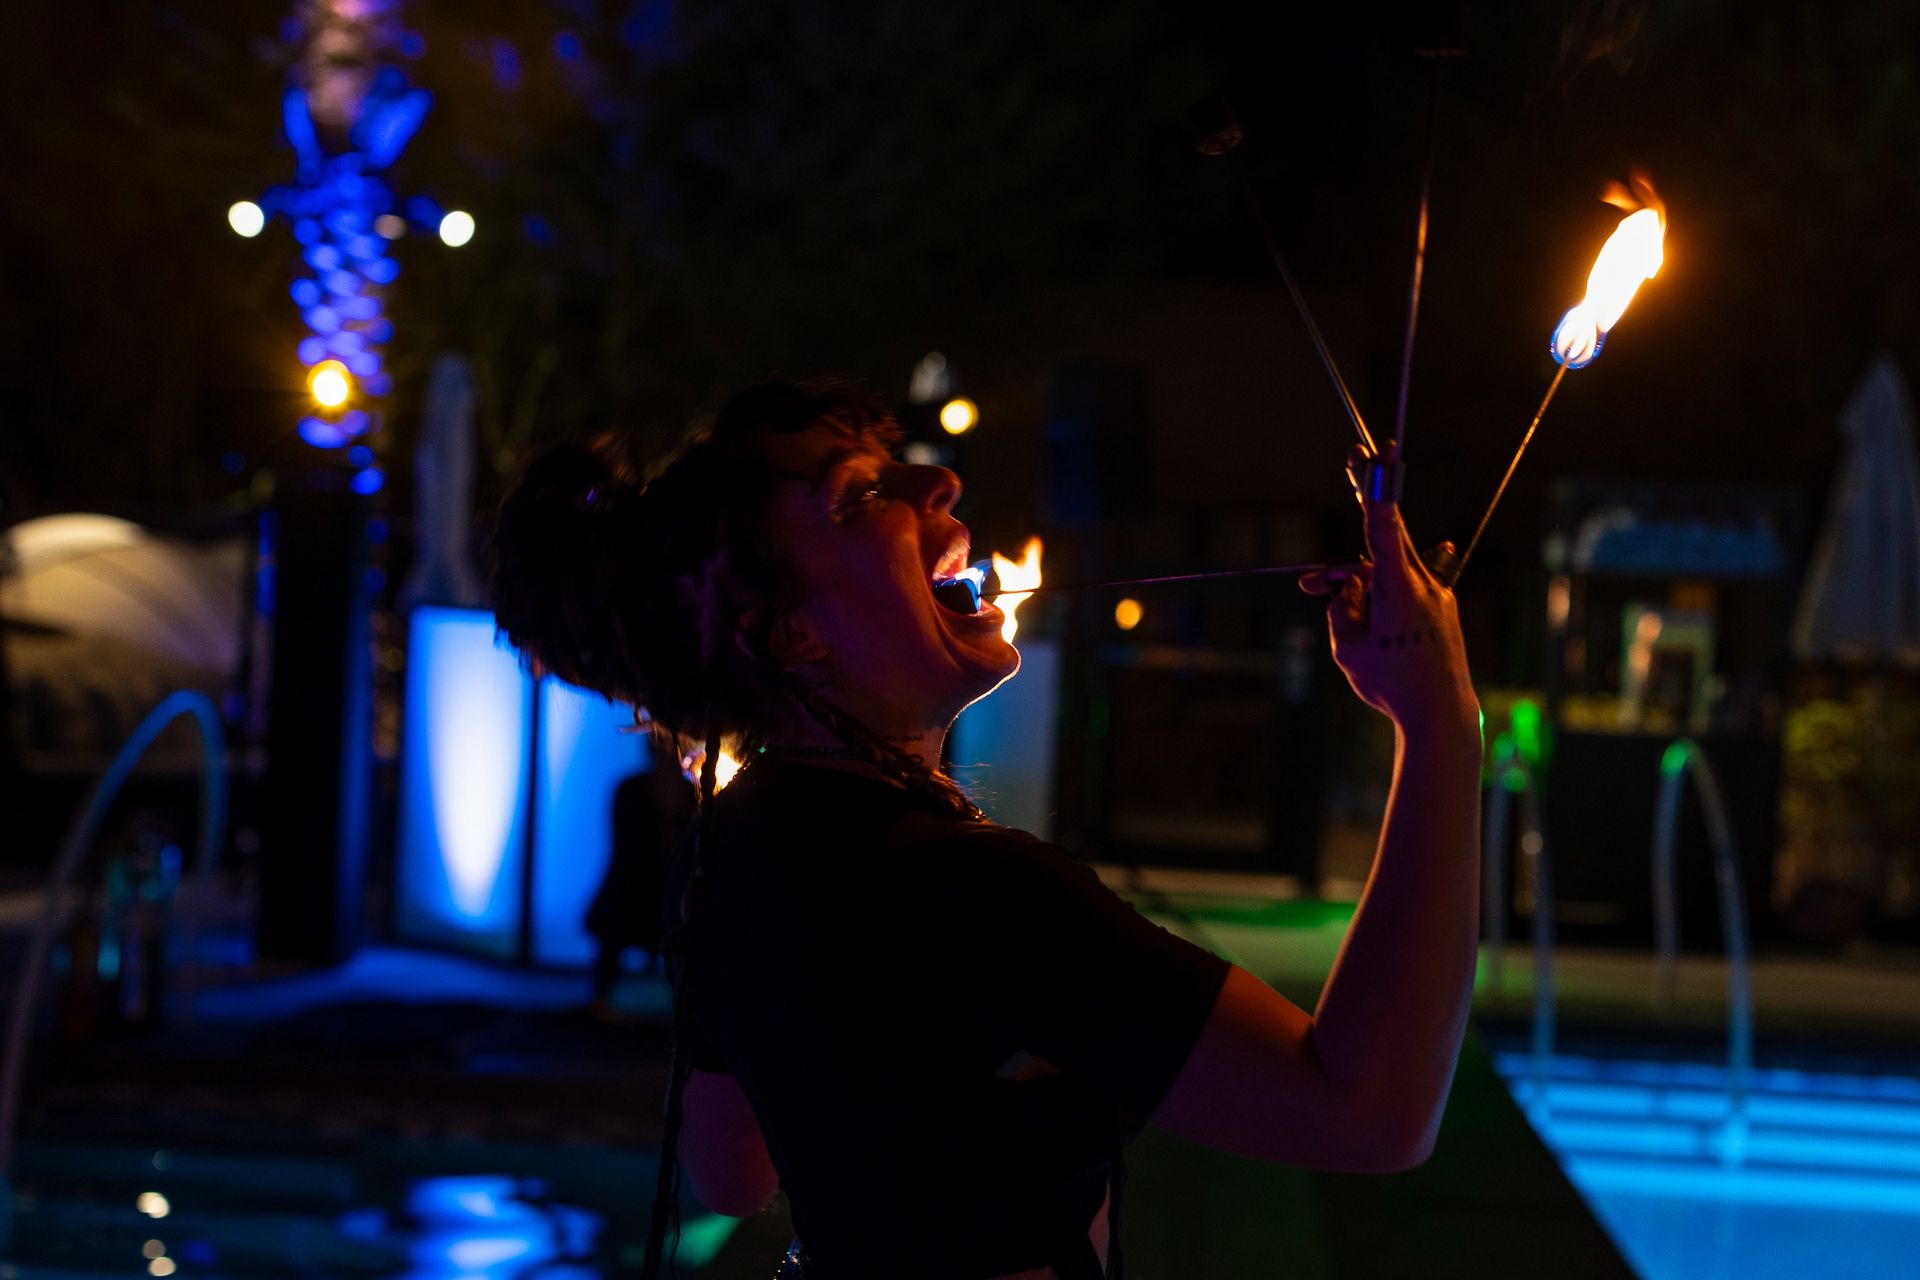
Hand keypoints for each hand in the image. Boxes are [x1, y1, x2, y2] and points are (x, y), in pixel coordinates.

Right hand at [1300, 442, 1477, 735]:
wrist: (1442, 715)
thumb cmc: (1391, 684)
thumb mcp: (1348, 649)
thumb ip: (1343, 610)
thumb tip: (1352, 590)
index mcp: (1398, 588)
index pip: (1384, 525)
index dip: (1376, 485)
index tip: (1378, 451)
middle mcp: (1422, 583)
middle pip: (1384, 538)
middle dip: (1361, 505)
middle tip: (1356, 455)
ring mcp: (1436, 594)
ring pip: (1388, 567)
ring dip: (1355, 574)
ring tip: (1313, 588)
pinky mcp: (1440, 607)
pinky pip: (1404, 585)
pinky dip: (1380, 588)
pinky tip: (1365, 576)